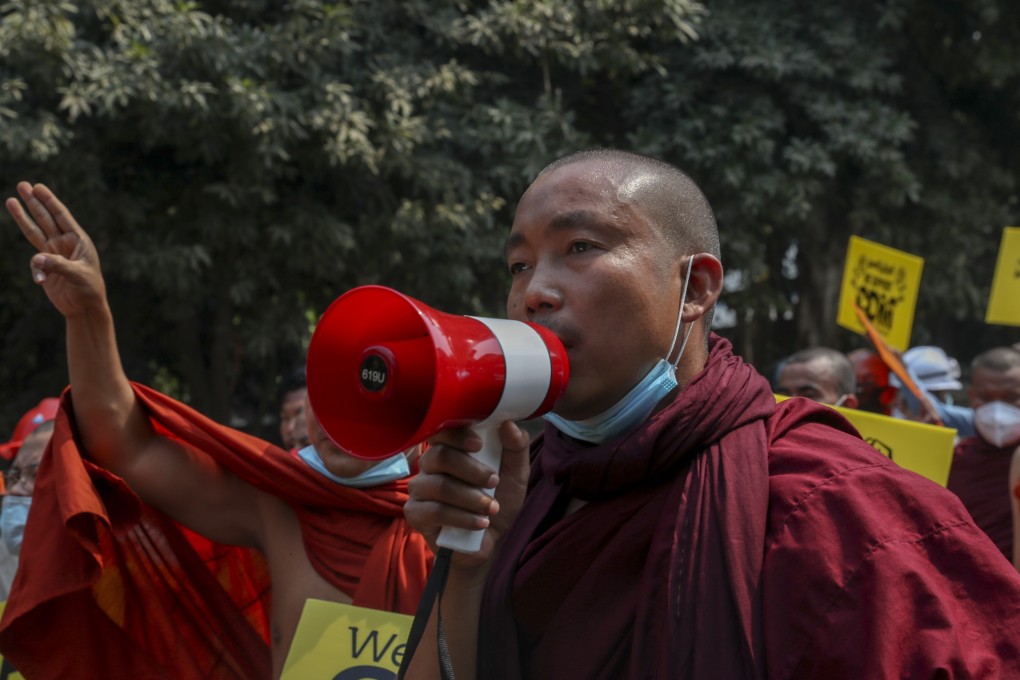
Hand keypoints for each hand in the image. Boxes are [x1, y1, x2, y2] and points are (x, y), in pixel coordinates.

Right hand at [5, 182, 106, 317]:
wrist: (84, 309)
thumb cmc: (89, 290)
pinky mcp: (45, 267)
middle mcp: (65, 244)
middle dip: (34, 202)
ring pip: (35, 232)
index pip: (62, 216)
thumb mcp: (78, 275)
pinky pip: (35, 263)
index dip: (50, 201)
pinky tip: (41, 280)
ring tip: (10, 200)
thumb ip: (58, 265)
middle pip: (45, 219)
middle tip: (22, 184)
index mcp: (79, 240)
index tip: (38, 187)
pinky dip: (36, 269)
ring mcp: (53, 254)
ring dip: (23, 217)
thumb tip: (37, 259)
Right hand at [405, 421, 530, 566]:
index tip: (479, 445)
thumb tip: (509, 424)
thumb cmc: (498, 500)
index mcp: (450, 449)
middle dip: (472, 470)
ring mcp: (419, 489)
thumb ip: (516, 448)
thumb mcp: (516, 474)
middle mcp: (429, 465)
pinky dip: (463, 517)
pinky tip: (480, 523)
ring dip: (471, 498)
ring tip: (492, 508)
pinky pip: (436, 511)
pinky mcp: (416, 514)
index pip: (442, 430)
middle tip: (494, 481)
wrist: (490, 541)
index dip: (458, 435)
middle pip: (440, 456)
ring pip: (440, 485)